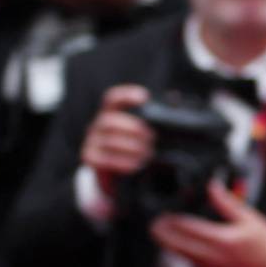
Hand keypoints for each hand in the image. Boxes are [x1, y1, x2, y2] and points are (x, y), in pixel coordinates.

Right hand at [82, 83, 153, 197]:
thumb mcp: (144, 128)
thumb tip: (175, 98)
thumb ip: (158, 113)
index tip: (144, 98)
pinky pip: (104, 159)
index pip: (113, 99)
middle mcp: (99, 124)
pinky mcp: (90, 157)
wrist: (117, 170)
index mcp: (111, 113)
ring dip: (131, 148)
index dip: (126, 96)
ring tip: (147, 153)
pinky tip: (136, 164)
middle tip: (152, 138)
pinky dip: (122, 162)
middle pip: (110, 121)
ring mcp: (92, 140)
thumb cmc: (134, 143)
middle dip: (133, 129)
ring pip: (108, 141)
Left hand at [150, 181, 265, 266]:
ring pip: (179, 254)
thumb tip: (213, 187)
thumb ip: (227, 203)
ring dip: (168, 242)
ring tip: (161, 230)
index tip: (164, 212)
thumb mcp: (250, 219)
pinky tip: (177, 244)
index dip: (172, 219)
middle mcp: (211, 255)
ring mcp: (209, 266)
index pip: (187, 228)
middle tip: (156, 221)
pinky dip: (179, 251)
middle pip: (176, 244)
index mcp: (222, 240)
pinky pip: (188, 260)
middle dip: (163, 232)